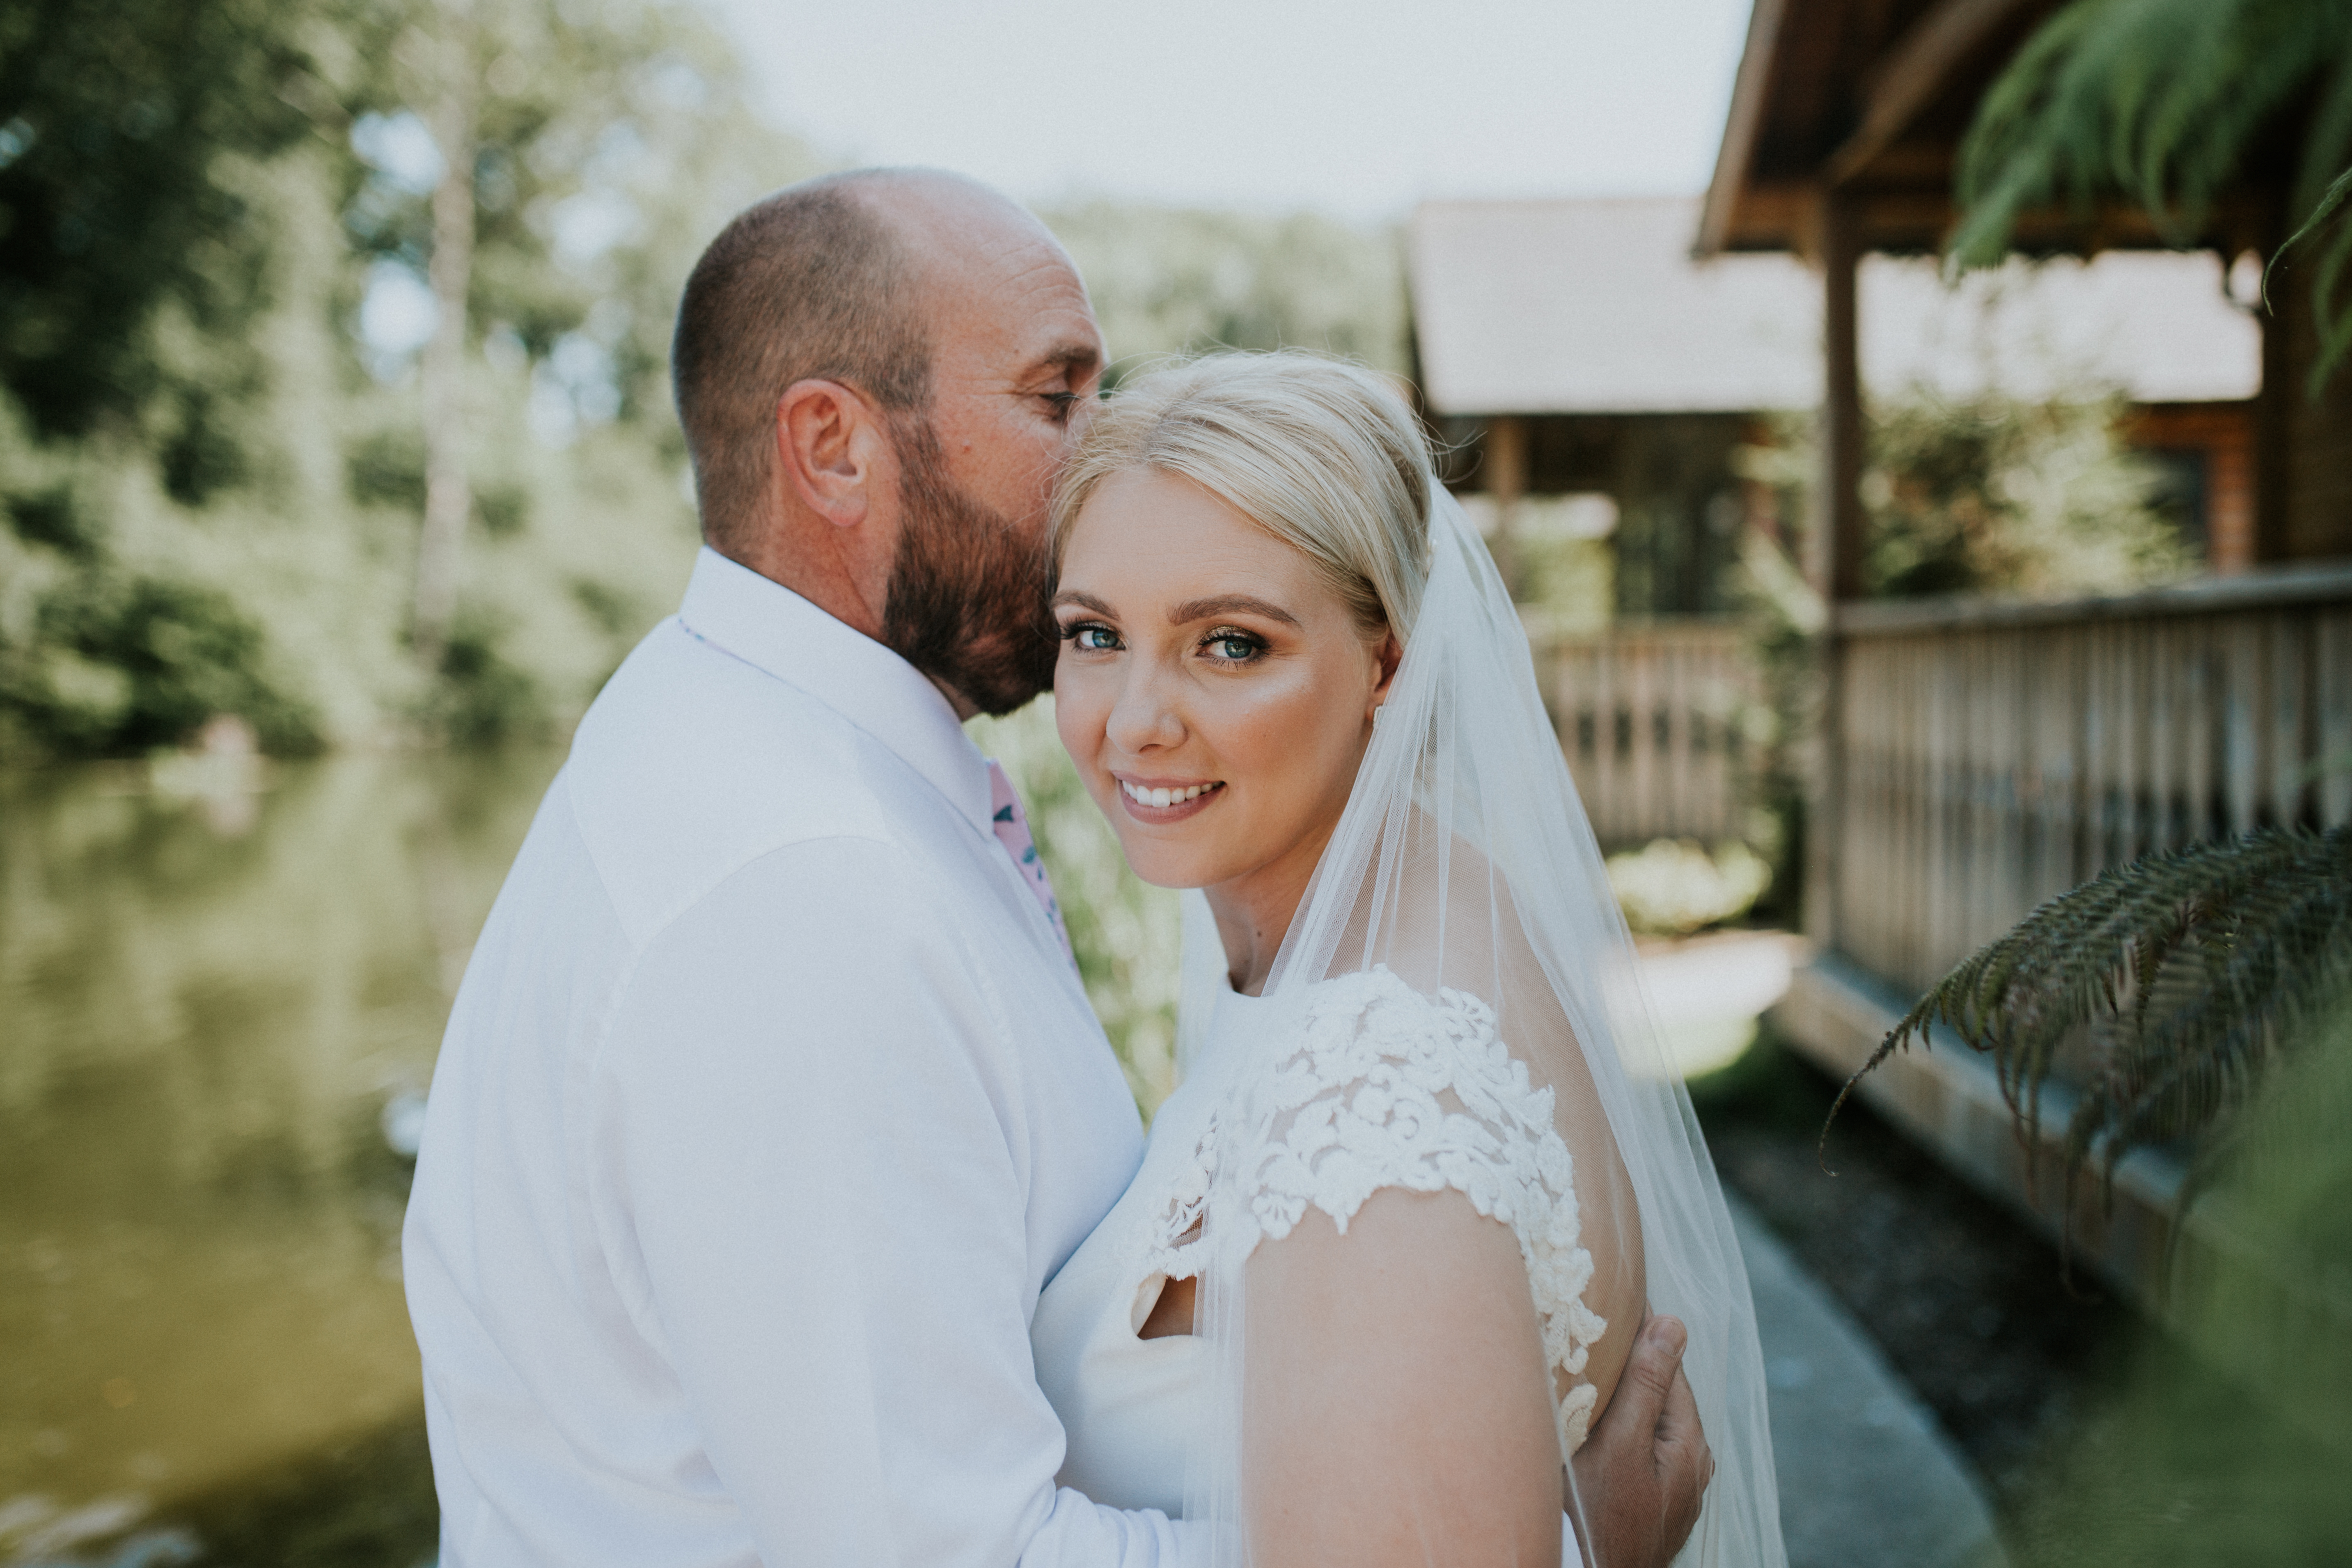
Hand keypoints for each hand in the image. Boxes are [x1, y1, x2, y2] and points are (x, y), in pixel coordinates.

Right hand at [1569, 1315, 1712, 1567]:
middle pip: (1661, 1395)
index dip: (1643, 1334)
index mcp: (1690, 1445)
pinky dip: (1620, 1426)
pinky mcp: (1650, 1501)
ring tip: (1592, 1372)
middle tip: (1596, 1332)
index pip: (1670, 1369)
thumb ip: (1647, 1385)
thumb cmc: (1598, 1519)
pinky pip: (1639, 1447)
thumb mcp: (1619, 1444)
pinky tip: (1596, 1424)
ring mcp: (1672, 1487)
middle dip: (1634, 1366)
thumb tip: (1674, 1322)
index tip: (1615, 1301)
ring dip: (1625, 1397)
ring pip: (1649, 1422)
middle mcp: (1691, 1466)